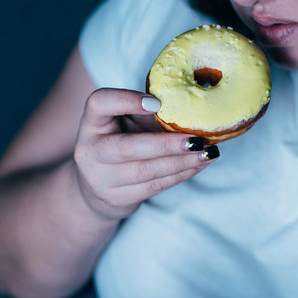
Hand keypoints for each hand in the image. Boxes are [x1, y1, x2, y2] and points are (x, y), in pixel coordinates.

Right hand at [74, 88, 217, 220]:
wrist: (96, 186)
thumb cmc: (119, 141)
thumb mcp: (126, 121)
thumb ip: (149, 112)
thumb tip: (192, 106)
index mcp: (91, 123)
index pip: (99, 103)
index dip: (126, 100)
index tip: (157, 102)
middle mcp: (89, 151)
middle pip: (128, 148)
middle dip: (167, 145)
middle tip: (198, 139)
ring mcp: (100, 178)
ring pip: (146, 171)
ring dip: (182, 162)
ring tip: (207, 152)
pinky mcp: (116, 198)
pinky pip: (154, 186)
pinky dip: (180, 175)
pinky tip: (199, 165)